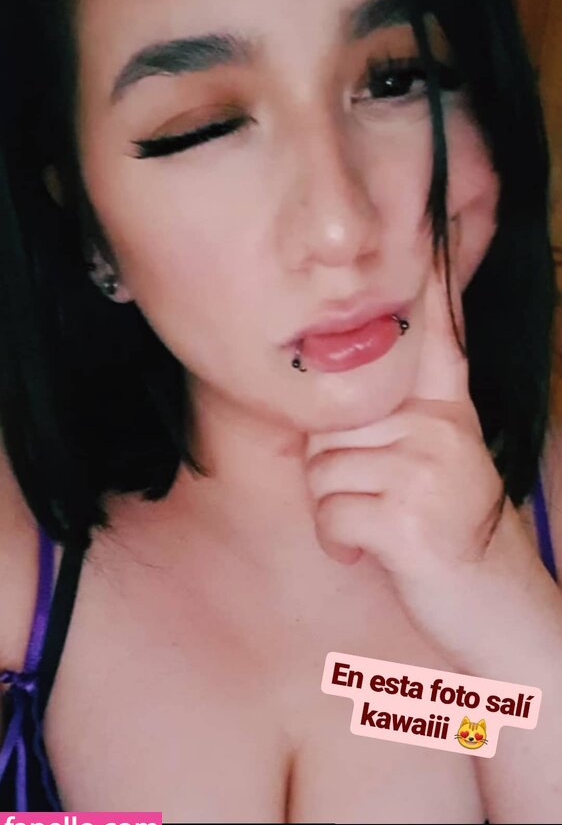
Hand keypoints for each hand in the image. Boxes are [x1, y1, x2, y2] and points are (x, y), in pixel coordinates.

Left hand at [305, 225, 526, 656]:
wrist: (501, 615)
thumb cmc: (453, 537)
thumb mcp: (438, 467)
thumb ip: (398, 424)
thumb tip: (335, 397)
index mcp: (449, 411)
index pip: (437, 332)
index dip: (430, 275)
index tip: (427, 210)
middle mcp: (443, 427)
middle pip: (332, 421)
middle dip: (334, 470)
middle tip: (379, 502)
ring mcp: (429, 468)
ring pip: (323, 470)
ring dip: (337, 512)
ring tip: (380, 529)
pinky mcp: (409, 515)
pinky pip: (330, 513)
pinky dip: (340, 543)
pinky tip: (374, 553)